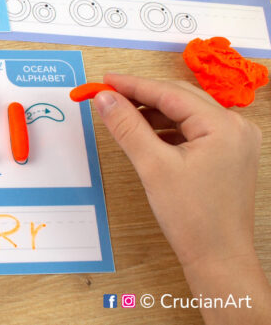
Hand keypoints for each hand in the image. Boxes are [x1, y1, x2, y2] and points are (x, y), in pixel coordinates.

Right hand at [94, 74, 268, 323]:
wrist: (219, 259)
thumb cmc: (191, 217)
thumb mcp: (153, 166)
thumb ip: (127, 126)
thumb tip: (103, 97)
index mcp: (224, 126)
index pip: (170, 93)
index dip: (133, 85)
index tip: (103, 80)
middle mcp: (236, 127)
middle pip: (180, 98)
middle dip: (142, 95)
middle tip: (107, 95)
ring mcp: (236, 141)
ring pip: (186, 113)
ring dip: (154, 112)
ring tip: (121, 115)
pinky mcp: (229, 155)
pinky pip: (194, 129)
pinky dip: (168, 128)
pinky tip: (146, 135)